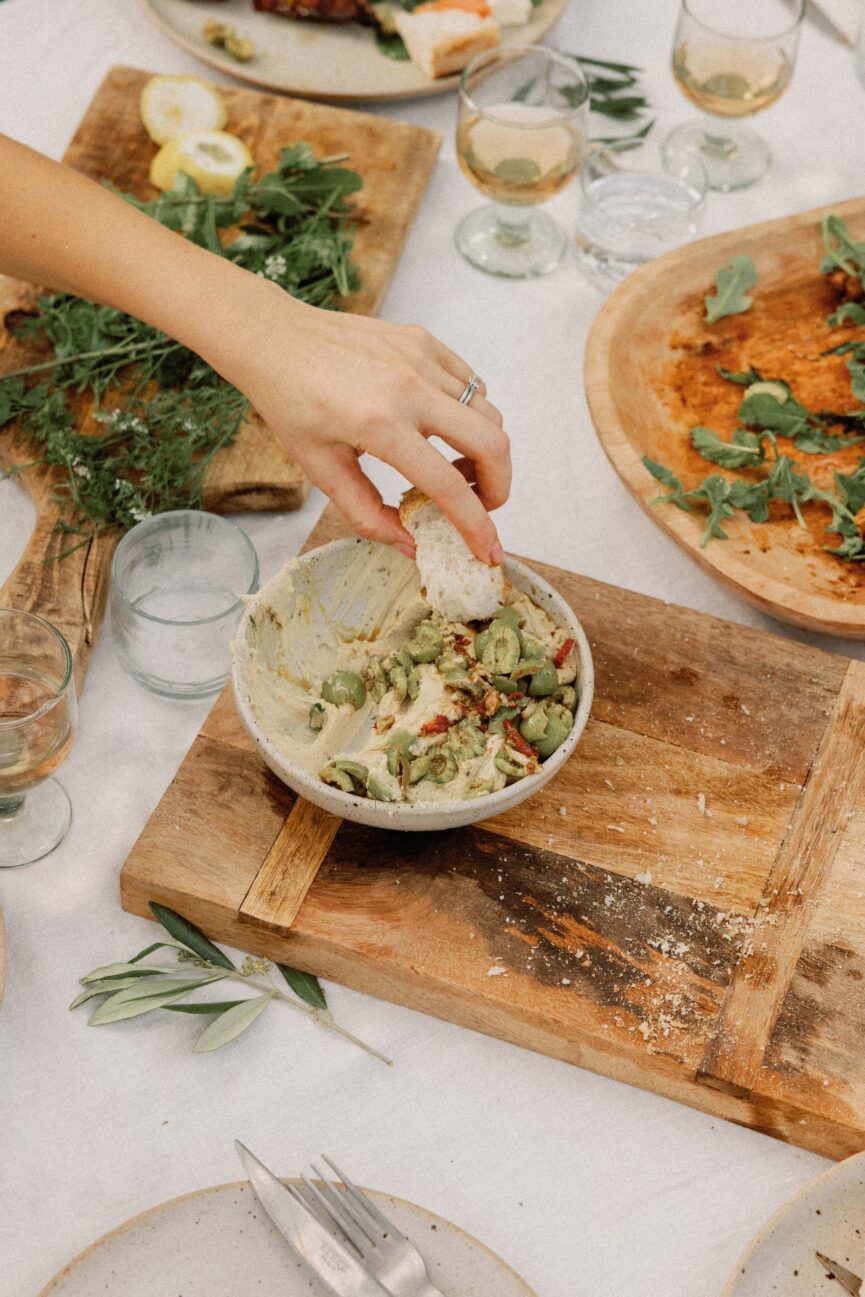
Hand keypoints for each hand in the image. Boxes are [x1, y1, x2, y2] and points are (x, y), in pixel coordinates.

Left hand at [212, 277, 510, 563]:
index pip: (449, 487)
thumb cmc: (290, 404)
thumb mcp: (322, 470)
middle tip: (479, 505)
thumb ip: (369, 514)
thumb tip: (412, 545)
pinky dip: (471, 415)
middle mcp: (409, 388)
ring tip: (453, 468)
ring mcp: (421, 359)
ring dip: (484, 452)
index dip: (476, 527)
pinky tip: (442, 428)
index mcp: (380, 425)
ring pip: (488, 413)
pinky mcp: (424, 341)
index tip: (489, 552)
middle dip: (498, 487)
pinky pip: (472, 384)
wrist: (274, 339)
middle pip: (492, 444)